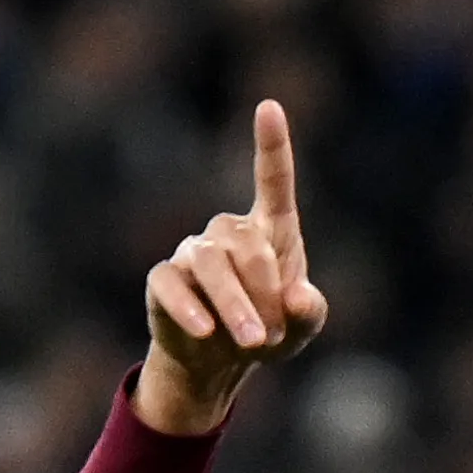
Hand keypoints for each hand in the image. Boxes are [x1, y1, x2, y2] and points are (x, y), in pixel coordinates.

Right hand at [136, 99, 332, 435]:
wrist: (217, 364)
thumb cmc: (267, 332)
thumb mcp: (301, 328)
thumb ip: (309, 312)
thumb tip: (297, 296)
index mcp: (270, 230)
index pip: (271, 179)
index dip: (271, 144)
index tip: (269, 107)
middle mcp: (228, 232)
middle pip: (245, 244)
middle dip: (263, 291)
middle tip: (271, 336)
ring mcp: (193, 253)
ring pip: (210, 263)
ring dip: (234, 305)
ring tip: (252, 343)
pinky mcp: (164, 281)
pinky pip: (172, 285)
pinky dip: (189, 309)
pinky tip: (206, 333)